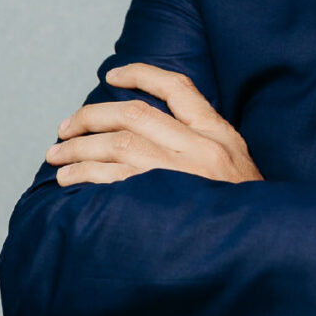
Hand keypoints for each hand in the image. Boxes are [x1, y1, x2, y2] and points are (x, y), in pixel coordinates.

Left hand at [46, 62, 262, 185]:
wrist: (258, 240)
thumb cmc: (241, 204)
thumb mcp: (234, 160)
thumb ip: (203, 139)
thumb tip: (158, 126)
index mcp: (217, 132)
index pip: (177, 88)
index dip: (141, 74)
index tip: (112, 75)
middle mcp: (198, 147)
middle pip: (134, 114)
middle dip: (92, 116)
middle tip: (67, 126)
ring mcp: (179, 174)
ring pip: (117, 145)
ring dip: (79, 148)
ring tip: (58, 155)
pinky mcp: (160, 202)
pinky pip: (112, 180)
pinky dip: (85, 175)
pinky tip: (68, 179)